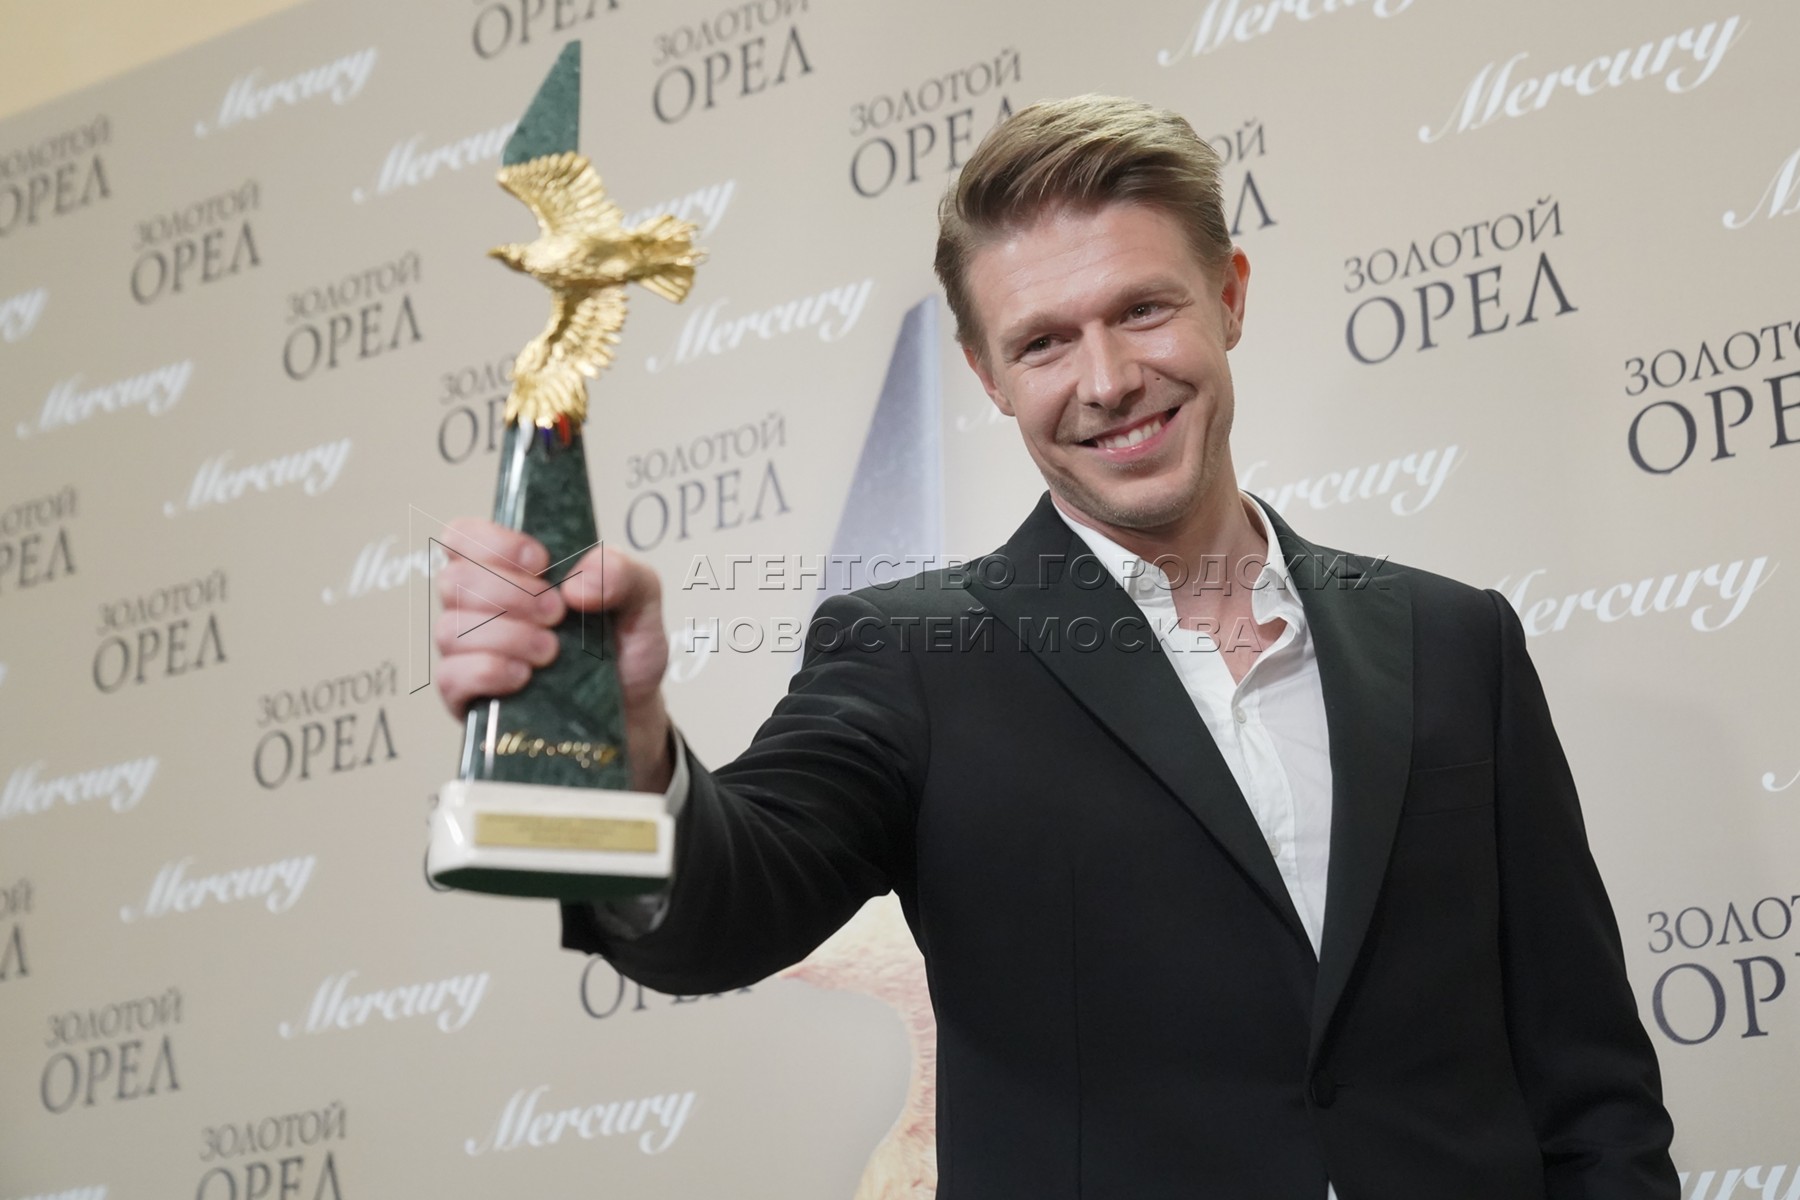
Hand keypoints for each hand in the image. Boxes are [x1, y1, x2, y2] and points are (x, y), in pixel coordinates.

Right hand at [434, 519, 673, 792]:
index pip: (463, 536)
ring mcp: (468, 652)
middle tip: (557, 614)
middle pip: (453, 580)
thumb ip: (622, 573)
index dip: (492, 543)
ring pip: (451, 629)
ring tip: (551, 651)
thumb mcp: (642, 600)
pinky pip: (451, 677)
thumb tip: (575, 585)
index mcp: (510, 570)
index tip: (541, 562)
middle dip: (509, 594)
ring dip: (506, 636)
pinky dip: (489, 671)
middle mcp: (479, 606)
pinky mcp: (467, 696)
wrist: (631, 710)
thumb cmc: (623, 648)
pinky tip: (525, 677)